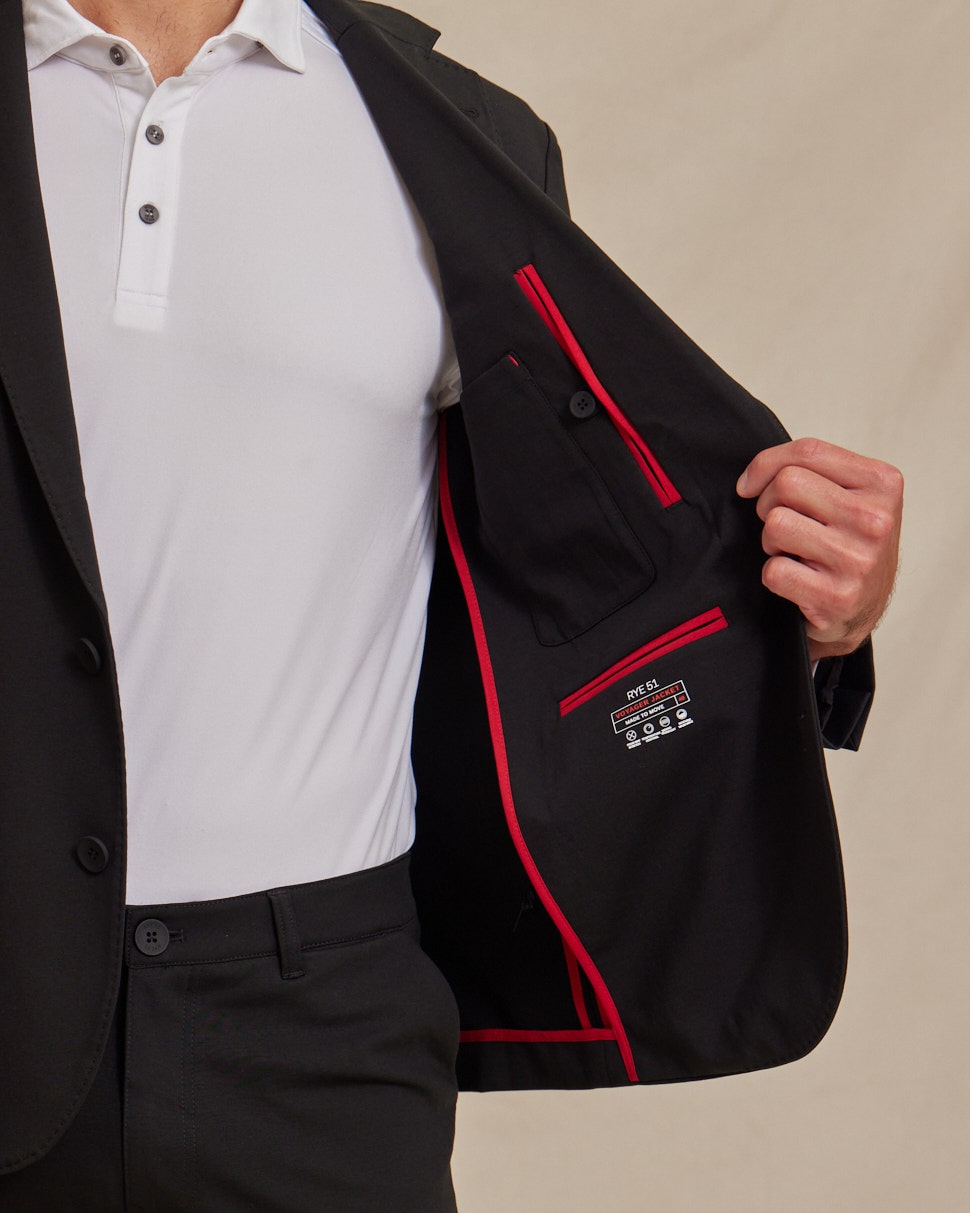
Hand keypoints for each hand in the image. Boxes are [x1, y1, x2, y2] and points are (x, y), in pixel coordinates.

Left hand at [736, 438, 902, 661]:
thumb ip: (812, 470)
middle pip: (787, 484)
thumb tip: (750, 479)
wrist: (862, 612)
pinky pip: (773, 570)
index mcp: (883, 483)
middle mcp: (876, 520)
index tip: (750, 484)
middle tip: (783, 525)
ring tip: (792, 552)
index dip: (766, 464)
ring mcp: (858, 560)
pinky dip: (773, 575)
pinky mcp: (837, 597)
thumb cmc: (847, 545)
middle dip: (769, 504)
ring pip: (776, 524)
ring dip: (771, 541)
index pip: (809, 451)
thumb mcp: (849, 496)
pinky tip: (796, 580)